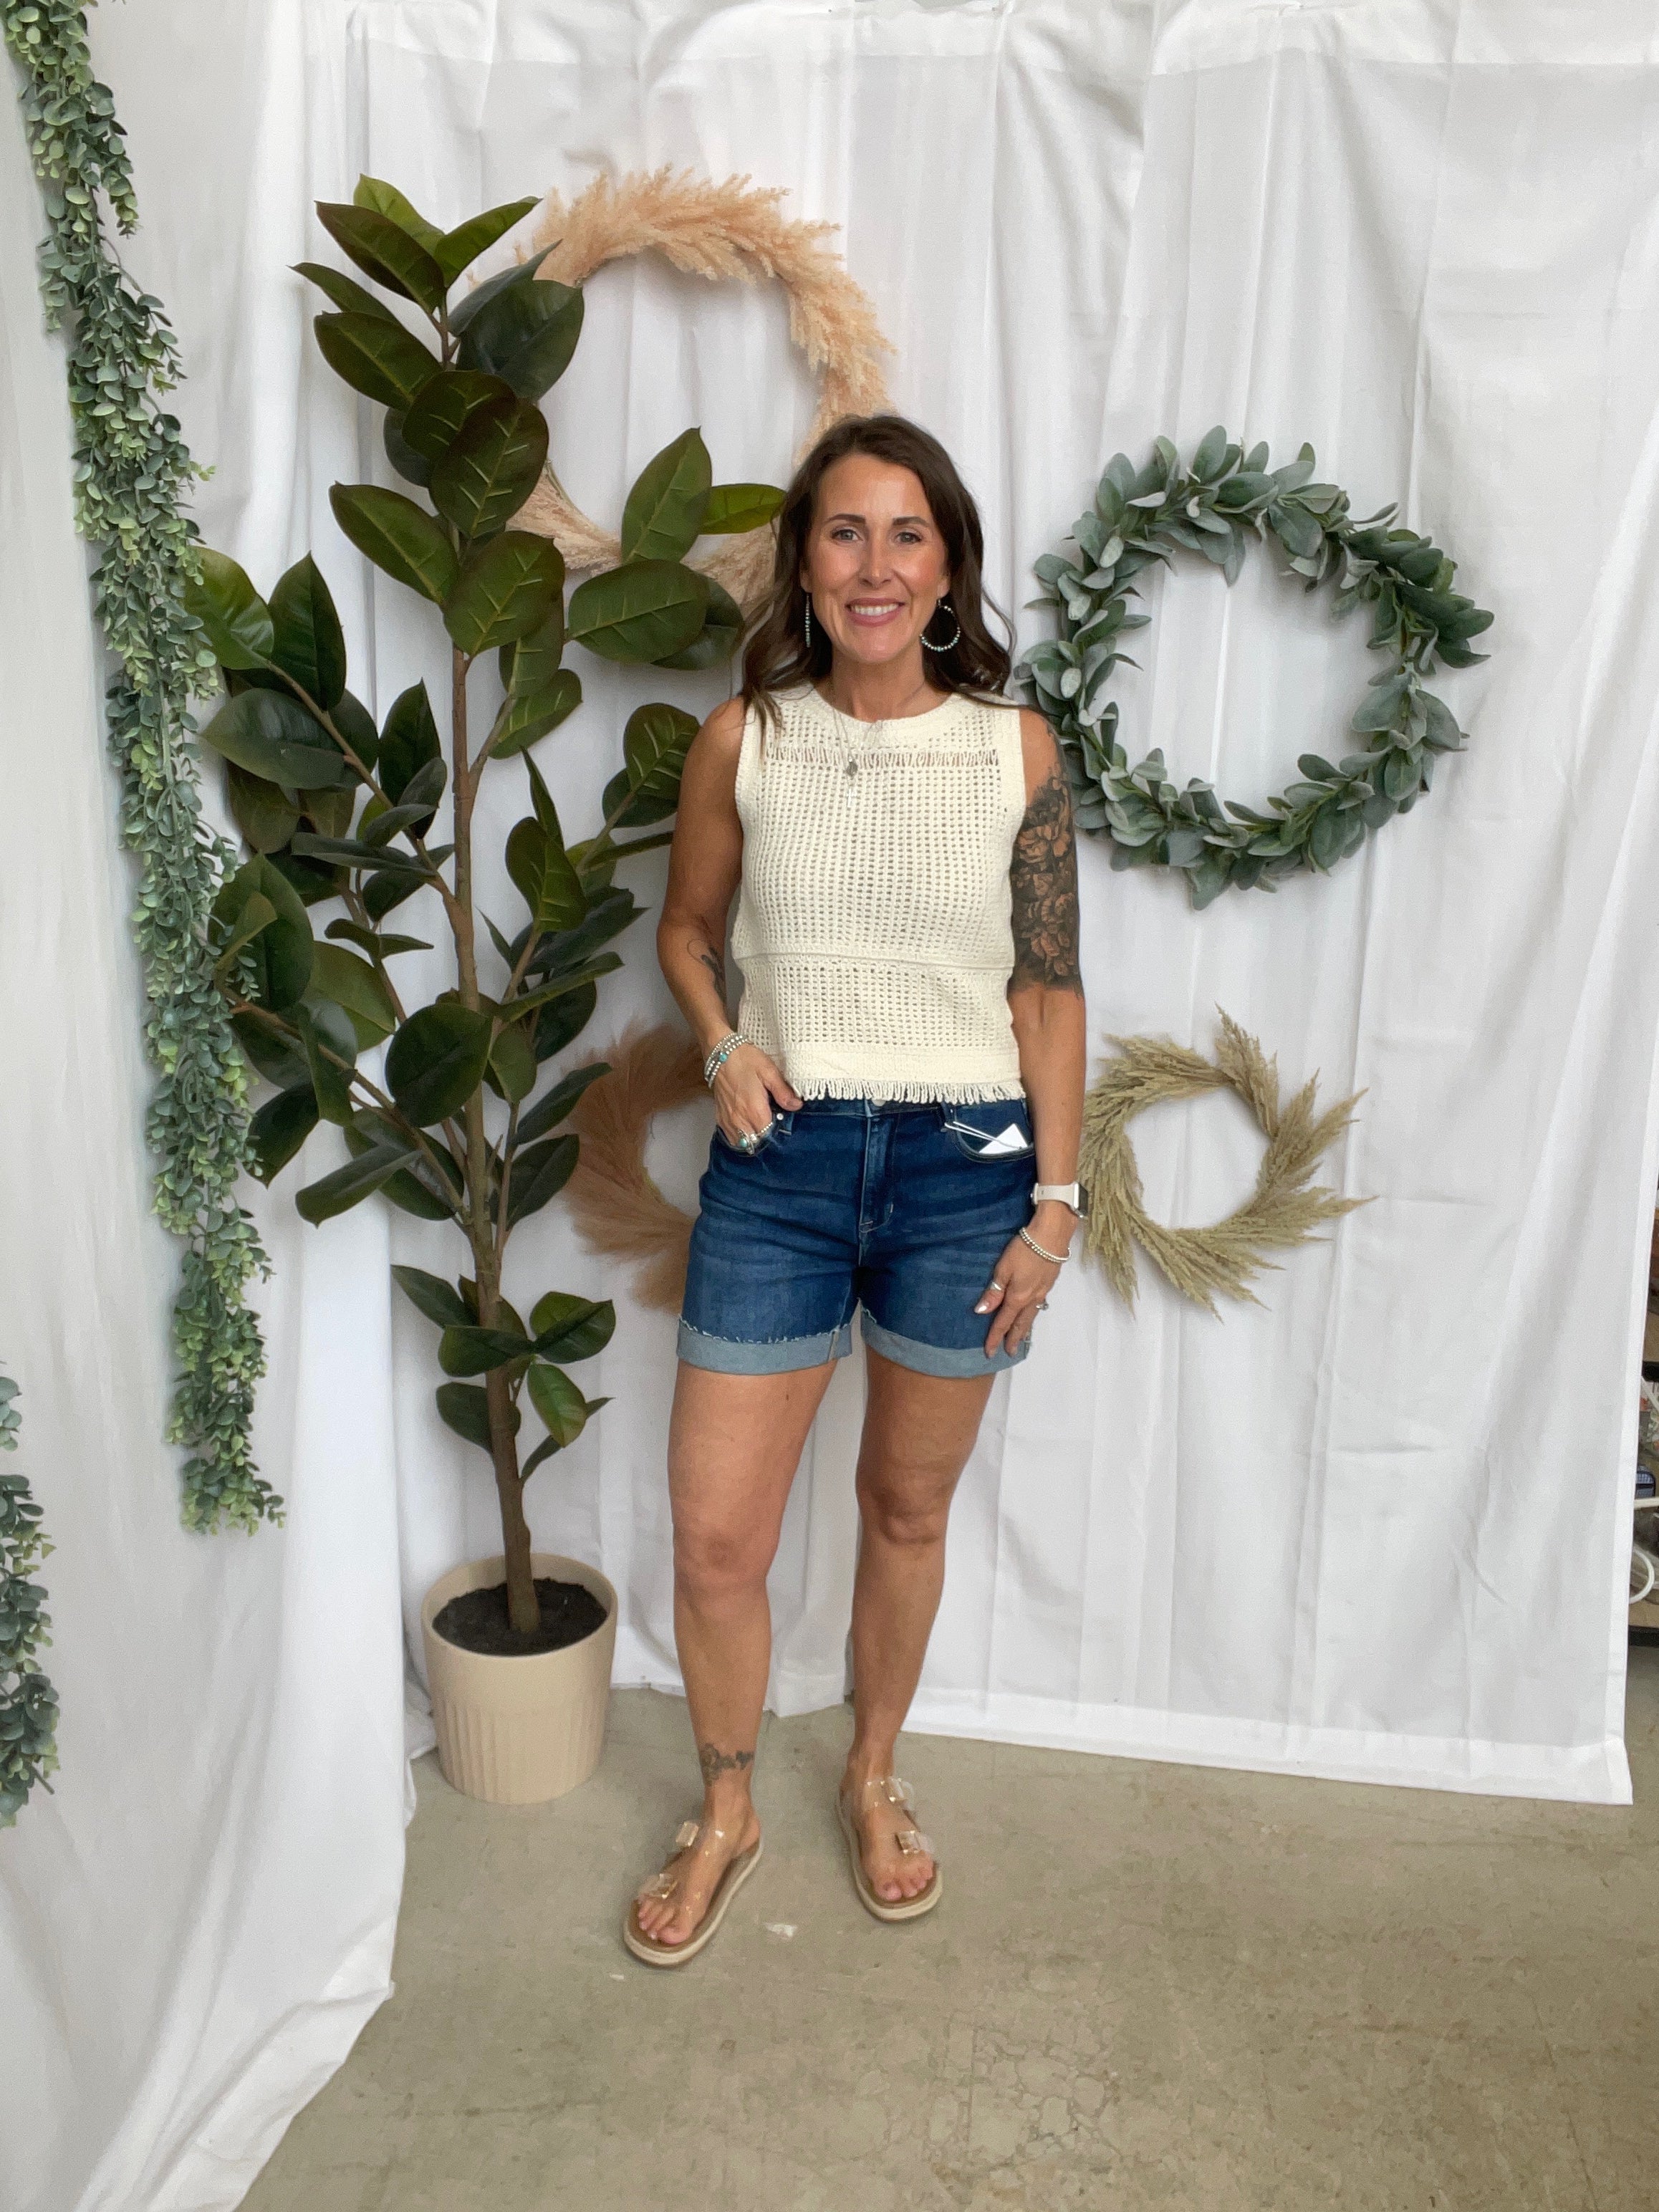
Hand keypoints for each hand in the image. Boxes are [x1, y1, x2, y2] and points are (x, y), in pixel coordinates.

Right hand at [712, 1043, 801, 1147]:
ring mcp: (728, 1120)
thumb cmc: (745, 1060)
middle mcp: (740, 1120)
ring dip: (753, 1138)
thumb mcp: (769, 1071)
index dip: (778, 1133)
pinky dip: (741, 1136)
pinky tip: (748, 1126)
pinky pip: (732, 1138)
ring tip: (761, 1125)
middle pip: (757, 1142)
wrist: (720, 1052)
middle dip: (767, 1136)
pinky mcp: (721, 1118)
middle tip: (773, 1123)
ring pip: (744, 1143)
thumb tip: (797, 1106)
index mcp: (754, 1111)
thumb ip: (783, 1092)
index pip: (770, 1136)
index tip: (783, 1123)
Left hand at [975, 1203, 1071, 1354]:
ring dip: (1024, 1330)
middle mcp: (1031, 1300)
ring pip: (1031, 1317)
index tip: (989, 1352)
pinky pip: (1038, 1308)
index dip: (995, 1338)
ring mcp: (1042, 1293)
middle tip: (1009, 1353)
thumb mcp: (1003, 1269)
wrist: (1052, 1236)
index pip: (1003, 1323)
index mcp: (1017, 1298)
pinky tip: (1032, 1315)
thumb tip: (982, 1312)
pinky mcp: (1049, 1284)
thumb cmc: (1024, 1250)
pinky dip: (1032, 1317)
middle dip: (1013, 1339)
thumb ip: (994, 1292)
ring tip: (1020, 1339)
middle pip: (1020, 1325)